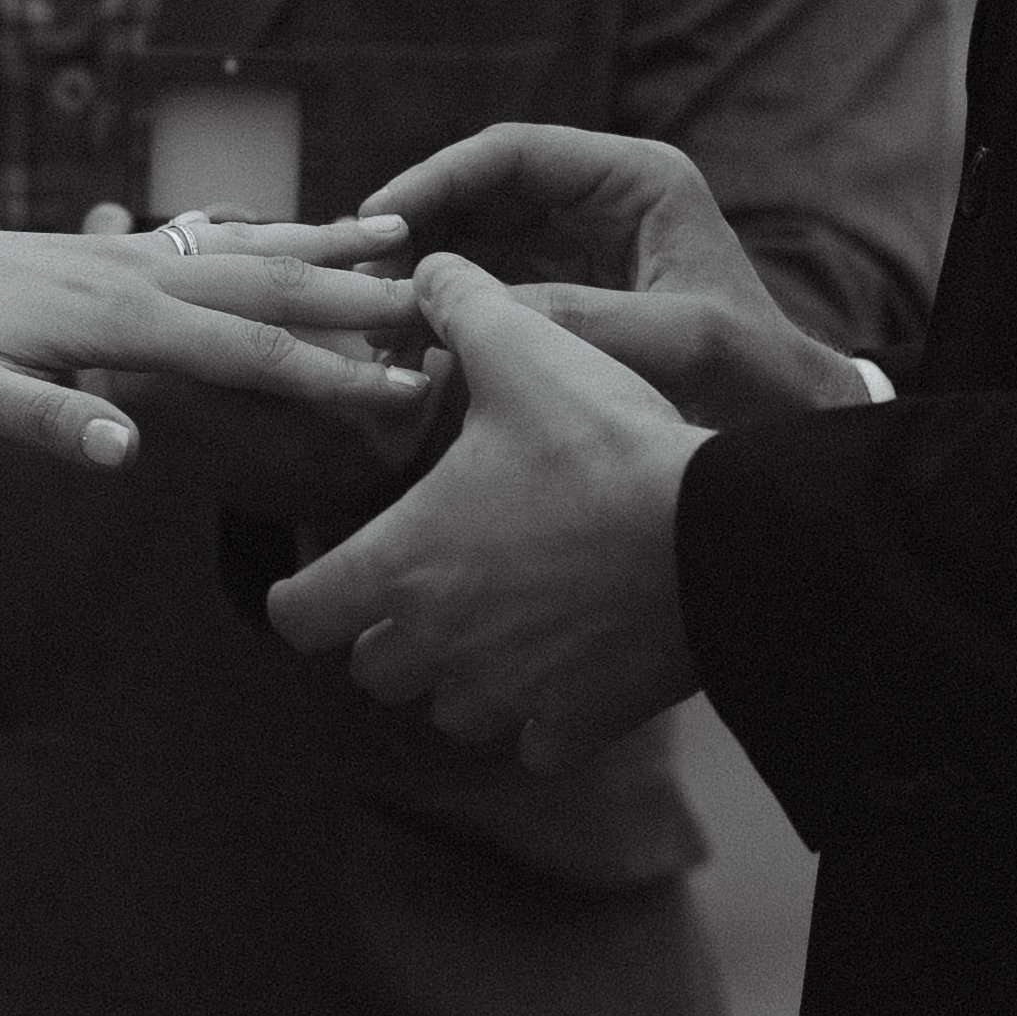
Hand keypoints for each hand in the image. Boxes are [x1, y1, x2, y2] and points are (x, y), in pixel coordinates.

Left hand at [0, 213, 428, 469]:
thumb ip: (41, 420)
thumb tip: (127, 449)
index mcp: (104, 318)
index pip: (244, 350)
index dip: (330, 374)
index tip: (410, 388)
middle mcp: (115, 272)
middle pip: (260, 283)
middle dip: (352, 294)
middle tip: (437, 293)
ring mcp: (97, 253)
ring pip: (230, 247)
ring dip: (310, 248)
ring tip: (381, 232)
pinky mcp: (72, 250)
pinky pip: (185, 239)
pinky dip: (242, 234)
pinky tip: (253, 232)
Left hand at [267, 253, 710, 773]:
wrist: (718, 533)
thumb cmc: (605, 443)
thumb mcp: (524, 351)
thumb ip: (460, 307)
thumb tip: (424, 270)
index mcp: (402, 560)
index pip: (298, 616)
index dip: (304, 594)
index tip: (325, 575)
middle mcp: (438, 643)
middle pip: (371, 668)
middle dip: (385, 634)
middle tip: (427, 585)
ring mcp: (506, 692)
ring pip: (447, 712)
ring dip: (459, 676)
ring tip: (498, 624)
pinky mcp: (575, 725)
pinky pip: (530, 745)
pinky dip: (537, 717)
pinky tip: (564, 669)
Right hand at [362, 124, 869, 426]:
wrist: (789, 423)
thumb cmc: (752, 374)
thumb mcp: (676, 341)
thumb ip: (581, 317)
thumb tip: (475, 306)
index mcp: (638, 180)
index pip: (514, 153)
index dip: (439, 177)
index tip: (382, 214)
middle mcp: (605, 200)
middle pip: (485, 188)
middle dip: (421, 221)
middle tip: (362, 263)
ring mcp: (585, 244)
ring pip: (480, 232)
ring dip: (428, 262)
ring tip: (374, 300)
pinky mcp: (571, 290)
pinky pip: (493, 279)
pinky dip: (450, 300)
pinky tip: (410, 331)